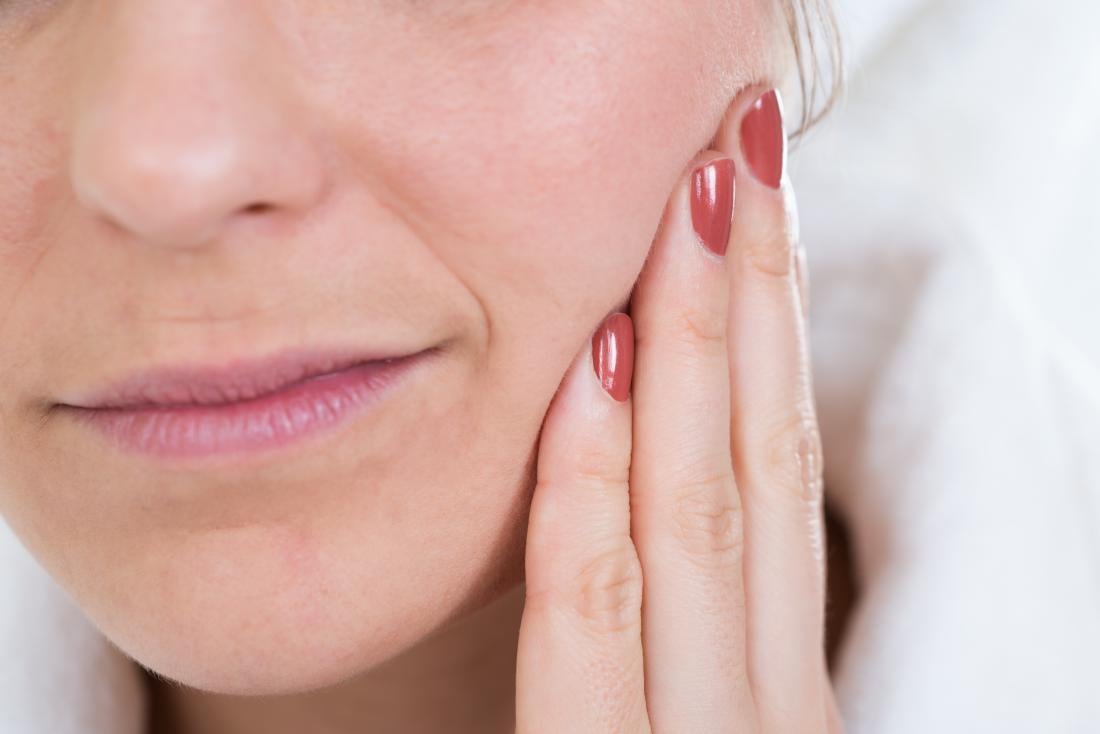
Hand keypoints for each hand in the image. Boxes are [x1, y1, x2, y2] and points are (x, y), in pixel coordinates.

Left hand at [515, 87, 841, 732]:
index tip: (755, 202)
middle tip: (739, 147)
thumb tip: (643, 447)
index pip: (781, 468)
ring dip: (698, 343)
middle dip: (753, 291)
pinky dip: (594, 484)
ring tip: (693, 199)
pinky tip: (598, 362)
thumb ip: (672, 616)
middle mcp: (767, 695)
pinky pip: (593, 607)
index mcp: (781, 672)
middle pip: (762, 455)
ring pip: (701, 507)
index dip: (777, 325)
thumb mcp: (683, 714)